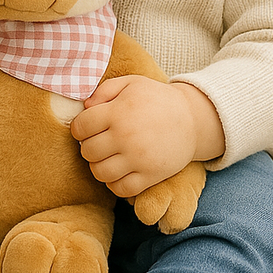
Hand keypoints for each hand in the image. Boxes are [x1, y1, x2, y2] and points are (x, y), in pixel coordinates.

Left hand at [70, 76, 224, 197]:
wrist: (192, 119)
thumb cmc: (157, 99)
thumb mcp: (131, 83)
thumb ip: (104, 90)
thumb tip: (85, 107)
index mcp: (118, 112)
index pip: (80, 127)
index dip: (80, 127)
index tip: (88, 126)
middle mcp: (126, 137)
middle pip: (87, 151)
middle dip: (89, 145)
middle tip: (100, 140)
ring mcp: (138, 159)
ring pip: (100, 173)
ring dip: (99, 165)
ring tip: (108, 156)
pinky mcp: (150, 176)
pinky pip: (120, 189)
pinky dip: (114, 183)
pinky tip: (119, 170)